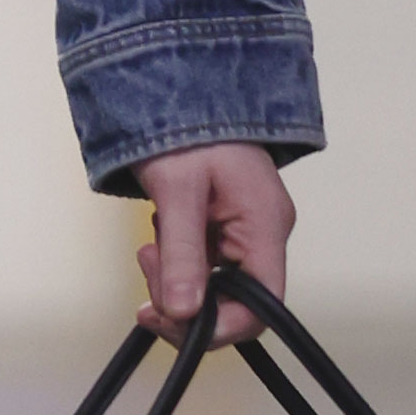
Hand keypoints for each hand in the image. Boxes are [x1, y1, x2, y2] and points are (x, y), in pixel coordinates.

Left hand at [136, 143, 290, 340]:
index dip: (219, 327)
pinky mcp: (227, 231)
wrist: (182, 87)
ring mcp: (246, 233)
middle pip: (235, 302)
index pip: (261, 305)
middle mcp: (264, 234)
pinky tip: (162, 237)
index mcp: (266, 225)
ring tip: (153, 243)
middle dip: (185, 299)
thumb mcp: (178, 191)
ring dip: (176, 278)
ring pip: (214, 287)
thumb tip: (183, 313)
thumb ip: (183, 256)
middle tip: (149, 266)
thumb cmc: (188, 126)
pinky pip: (205, 267)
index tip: (170, 320)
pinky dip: (177, 262)